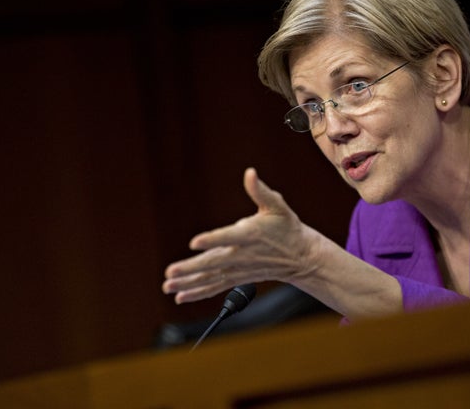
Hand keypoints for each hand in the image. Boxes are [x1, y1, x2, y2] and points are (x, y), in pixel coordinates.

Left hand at [162, 167, 314, 303]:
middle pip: (214, 263)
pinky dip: (198, 293)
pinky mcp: (238, 277)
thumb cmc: (286, 227)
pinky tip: (181, 296)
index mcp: (250, 234)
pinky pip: (216, 287)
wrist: (300, 256)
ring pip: (211, 278)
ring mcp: (239, 269)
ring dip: (189, 283)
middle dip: (191, 268)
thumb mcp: (277, 205)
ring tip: (168, 286)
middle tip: (171, 272)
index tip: (195, 242)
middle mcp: (243, 255)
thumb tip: (250, 173)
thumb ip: (260, 191)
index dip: (213, 240)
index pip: (229, 237)